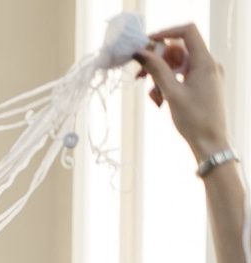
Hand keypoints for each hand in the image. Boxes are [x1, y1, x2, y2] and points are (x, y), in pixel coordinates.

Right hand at [143, 26, 231, 160]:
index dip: (166, 33)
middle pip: (179, 49)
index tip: (146, 43)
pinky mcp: (202, 84)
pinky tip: (160, 99)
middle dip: (158, 59)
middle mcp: (208, 64)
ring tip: (152, 94)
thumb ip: (157, 70)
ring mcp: (206, 74)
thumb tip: (141, 53)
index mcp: (205, 62)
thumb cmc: (194, 120)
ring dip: (161, 75)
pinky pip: (182, 76)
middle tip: (140, 74)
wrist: (210, 142)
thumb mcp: (172, 93)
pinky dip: (168, 83)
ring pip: (178, 64)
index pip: (187, 32)